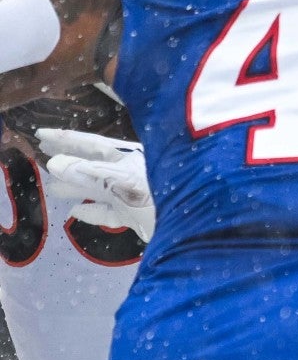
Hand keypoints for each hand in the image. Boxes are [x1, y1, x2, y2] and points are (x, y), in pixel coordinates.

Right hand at [35, 128, 153, 240]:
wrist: (196, 225)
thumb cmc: (162, 197)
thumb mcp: (124, 184)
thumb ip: (91, 175)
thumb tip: (55, 164)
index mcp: (129, 158)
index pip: (91, 144)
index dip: (66, 139)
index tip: (40, 135)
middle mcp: (131, 172)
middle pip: (93, 163)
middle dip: (68, 158)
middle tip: (41, 152)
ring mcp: (135, 194)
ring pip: (99, 187)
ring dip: (75, 186)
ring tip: (51, 186)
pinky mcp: (139, 215)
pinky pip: (111, 212)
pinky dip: (93, 212)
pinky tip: (76, 214)